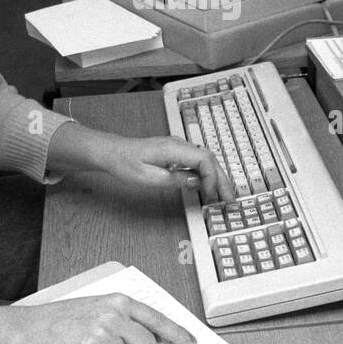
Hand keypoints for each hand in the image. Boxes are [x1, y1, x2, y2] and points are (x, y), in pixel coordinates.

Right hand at [0, 294, 196, 343]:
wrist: (28, 329)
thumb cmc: (60, 319)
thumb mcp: (95, 307)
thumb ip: (123, 317)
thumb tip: (151, 338)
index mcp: (117, 301)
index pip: (157, 319)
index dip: (177, 334)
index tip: (191, 343)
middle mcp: (112, 316)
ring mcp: (101, 335)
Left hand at [97, 134, 234, 203]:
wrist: (113, 152)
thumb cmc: (125, 163)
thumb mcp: (147, 177)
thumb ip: (174, 179)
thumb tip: (196, 181)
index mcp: (173, 148)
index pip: (204, 160)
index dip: (212, 178)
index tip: (211, 195)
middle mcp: (179, 144)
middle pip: (210, 159)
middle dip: (222, 179)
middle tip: (230, 199)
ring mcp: (178, 147)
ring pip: (206, 160)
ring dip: (216, 177)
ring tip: (223, 195)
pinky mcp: (176, 152)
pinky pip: (198, 161)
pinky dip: (206, 174)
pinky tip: (207, 186)